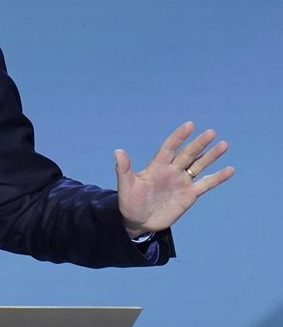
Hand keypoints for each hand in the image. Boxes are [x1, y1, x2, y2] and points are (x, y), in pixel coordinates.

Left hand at [114, 121, 233, 237]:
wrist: (138, 221)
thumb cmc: (129, 203)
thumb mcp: (125, 187)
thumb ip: (124, 170)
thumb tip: (118, 151)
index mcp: (156, 167)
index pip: (169, 148)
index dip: (178, 137)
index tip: (189, 125)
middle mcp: (171, 171)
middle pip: (187, 154)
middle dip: (199, 144)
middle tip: (211, 132)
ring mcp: (181, 182)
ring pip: (199, 166)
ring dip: (211, 156)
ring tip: (224, 144)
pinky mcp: (189, 195)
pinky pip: (206, 184)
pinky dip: (217, 178)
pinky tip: (230, 170)